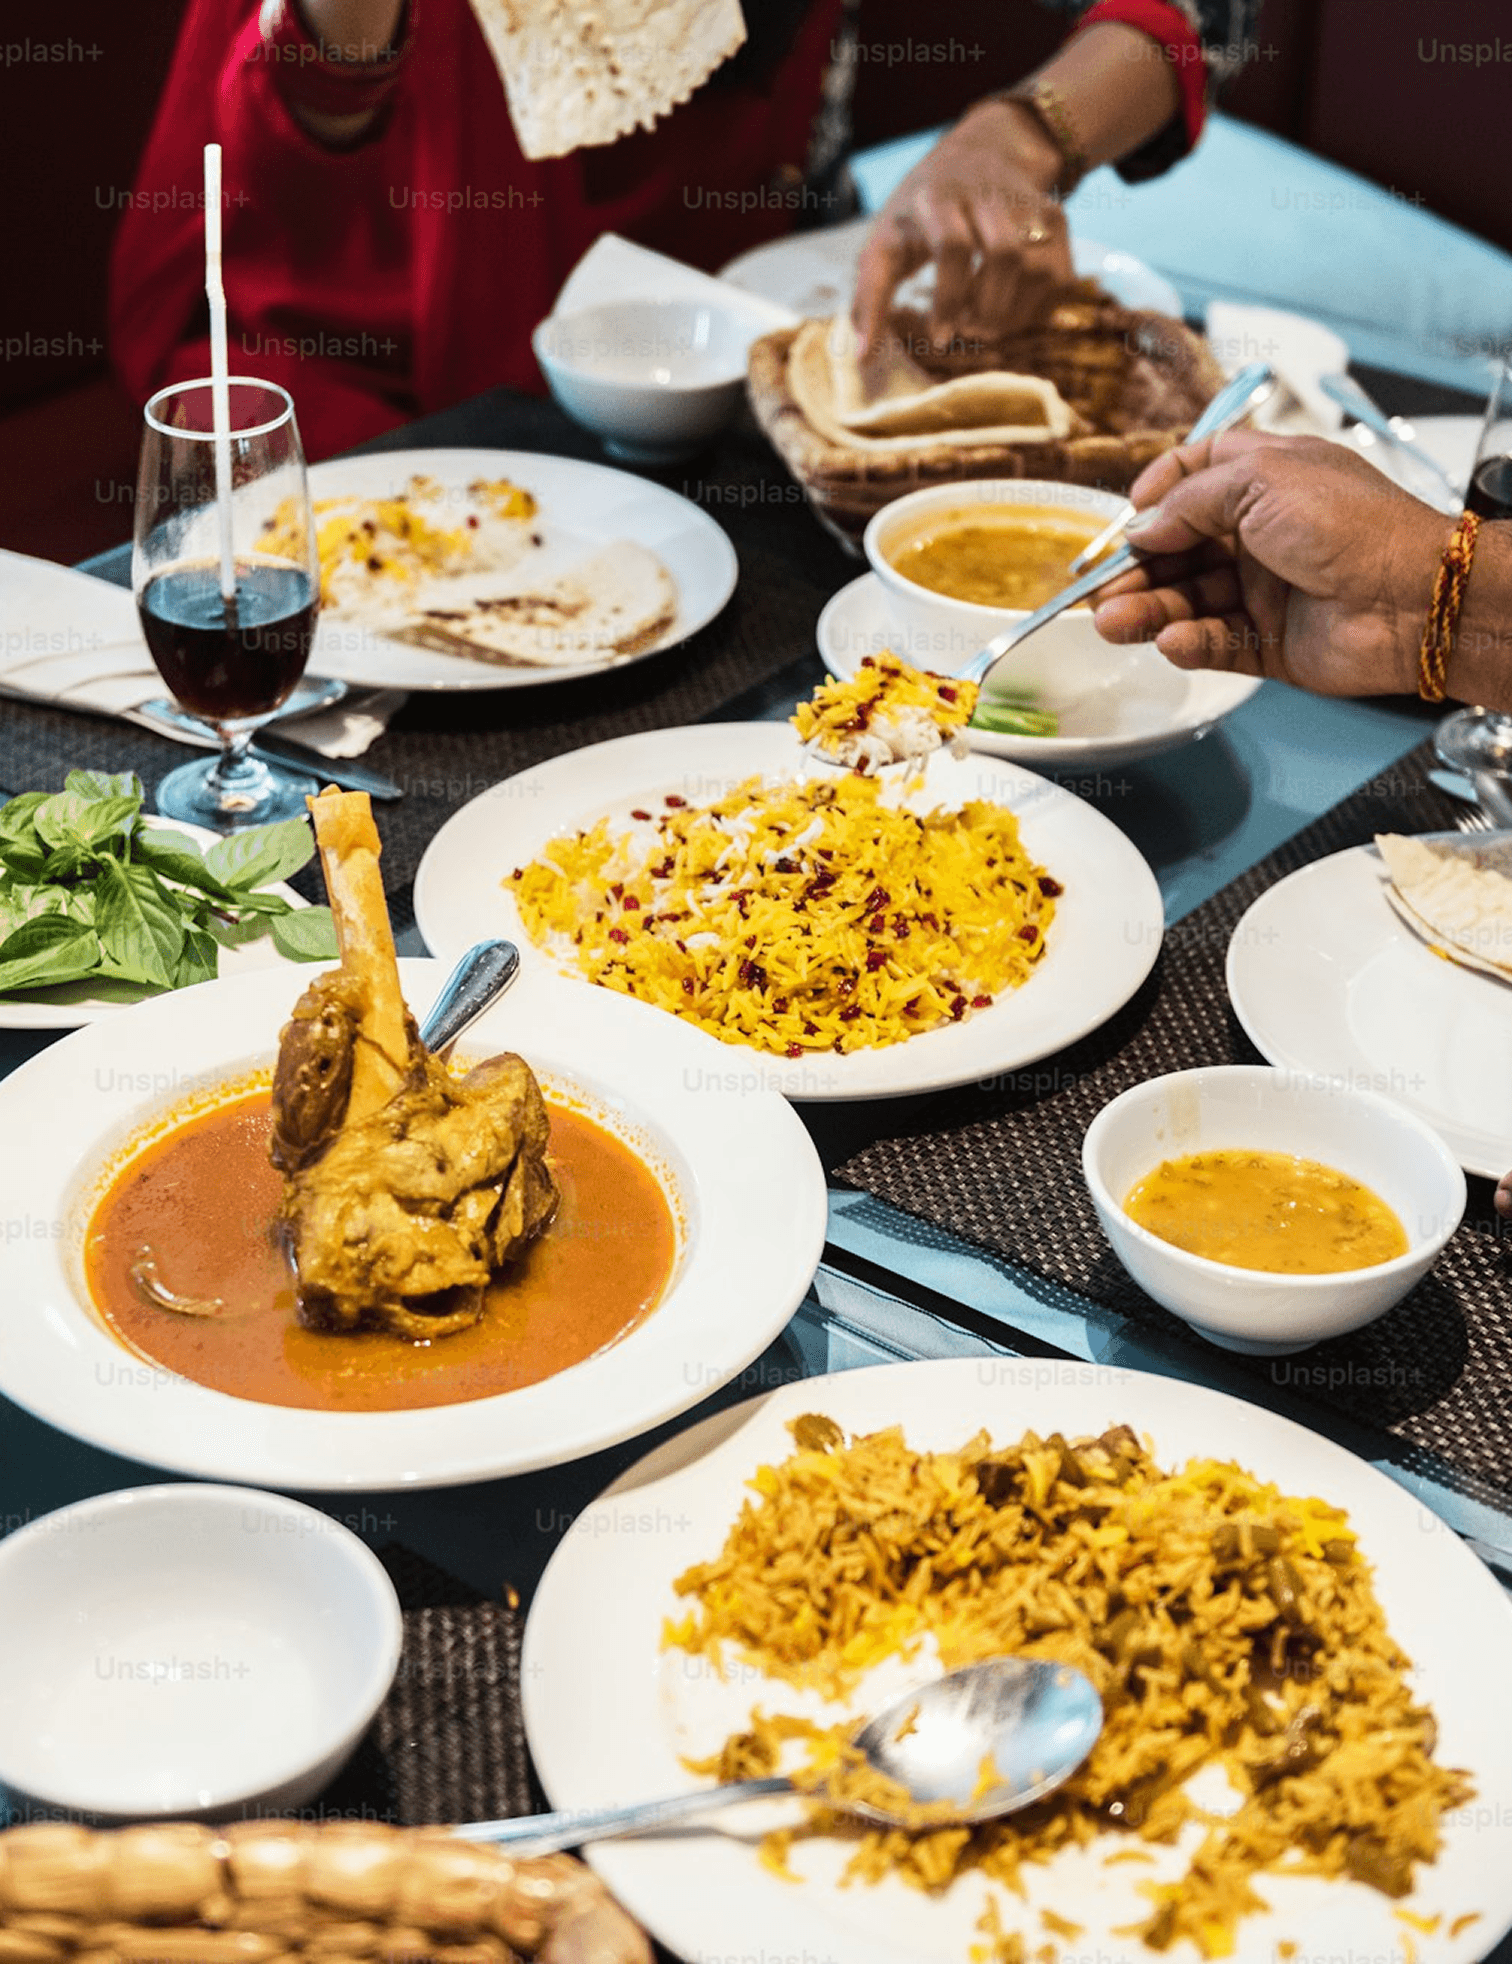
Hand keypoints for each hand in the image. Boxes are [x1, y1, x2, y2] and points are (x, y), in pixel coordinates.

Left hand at [851, 99, 1073, 355]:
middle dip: (985, 309)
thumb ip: (869, 298)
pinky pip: (1059, 277)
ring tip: (983, 327)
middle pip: (1004, 255)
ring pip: (1037, 269)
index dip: (949, 298)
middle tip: (965, 335)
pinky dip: (1037, 309)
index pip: (953, 245)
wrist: (981, 153)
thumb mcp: (885, 242)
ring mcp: (1028, 204)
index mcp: (938, 196)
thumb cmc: (920, 214)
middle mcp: (988, 193)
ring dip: (1011, 314)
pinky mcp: (1056, 219)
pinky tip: (1010, 315)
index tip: (940, 338)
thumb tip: (862, 359)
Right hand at [1091, 432, 1451, 698]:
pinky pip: (1217, 643)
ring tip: (1113, 624)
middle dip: (1137, 568)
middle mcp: (1264, 533)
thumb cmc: (1351, 526)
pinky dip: (1190, 643)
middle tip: (1098, 589)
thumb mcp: (1259, 482)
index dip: (1157, 494)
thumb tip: (1141, 526)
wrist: (1411, 597)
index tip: (1126, 518)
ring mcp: (1266, 589)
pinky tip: (1171, 643)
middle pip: (1180, 549)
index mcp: (1267, 479)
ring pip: (1190, 601)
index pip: (1198, 475)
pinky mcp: (1271, 641)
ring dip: (1149, 611)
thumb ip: (1189, 503)